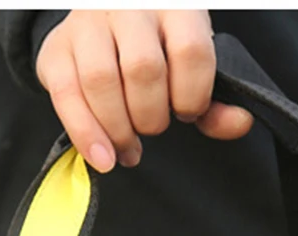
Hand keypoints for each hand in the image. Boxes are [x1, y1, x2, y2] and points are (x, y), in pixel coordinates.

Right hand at [36, 10, 253, 172]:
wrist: (107, 19)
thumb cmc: (160, 51)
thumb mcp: (193, 67)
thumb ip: (216, 102)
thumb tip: (240, 123)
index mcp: (175, 6)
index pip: (191, 51)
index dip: (193, 94)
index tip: (187, 112)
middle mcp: (129, 5)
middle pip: (144, 69)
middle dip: (152, 116)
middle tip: (153, 129)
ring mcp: (87, 23)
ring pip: (101, 80)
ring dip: (119, 129)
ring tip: (129, 150)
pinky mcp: (56, 48)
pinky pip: (65, 94)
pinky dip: (85, 133)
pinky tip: (102, 158)